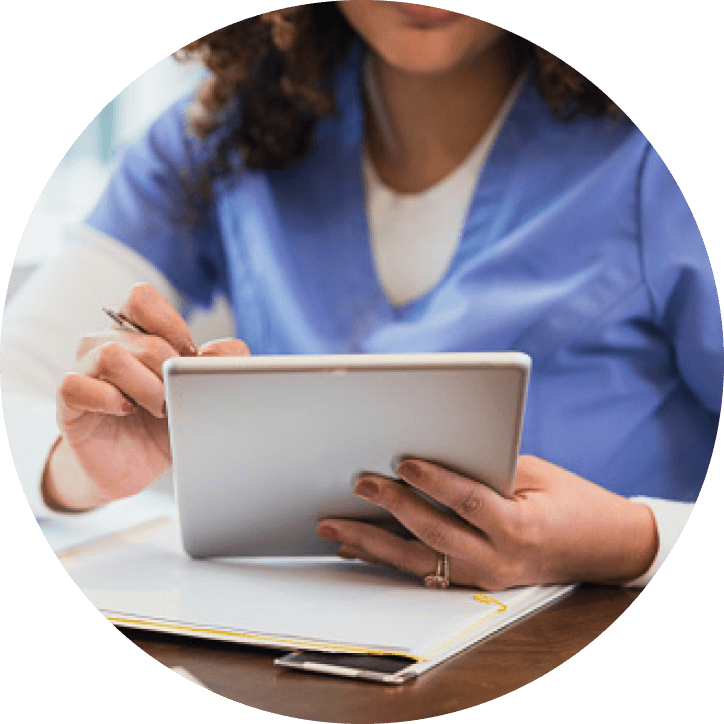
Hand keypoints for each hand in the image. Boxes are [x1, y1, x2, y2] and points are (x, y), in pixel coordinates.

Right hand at [43, 284, 249, 510]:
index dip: (170, 324)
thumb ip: (222, 363)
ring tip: (159, 408)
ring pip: (111, 355)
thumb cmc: (169, 422)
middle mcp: (107, 343)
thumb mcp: (204, 392)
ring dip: (146, 387)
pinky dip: (110, 400)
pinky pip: (77, 385)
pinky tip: (128, 411)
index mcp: (137, 332)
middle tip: (176, 396)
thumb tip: (214, 353)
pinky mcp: (69, 400)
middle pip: (142, 338)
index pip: (141, 298)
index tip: (189, 355)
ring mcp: (84, 370)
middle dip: (170, 370)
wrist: (138, 466)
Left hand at [317, 455, 658, 588]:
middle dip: (390, 509)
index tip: (401, 462)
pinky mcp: (472, 582)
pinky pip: (422, 570)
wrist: (602, 547)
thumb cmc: (570, 501)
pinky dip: (387, 557)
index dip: (433, 482)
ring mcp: (483, 577)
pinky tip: (356, 546)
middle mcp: (498, 560)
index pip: (468, 503)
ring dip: (371, 543)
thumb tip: (430, 453)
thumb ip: (485, 469)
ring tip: (334, 526)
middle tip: (357, 484)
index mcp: (520, 528)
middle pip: (433, 535)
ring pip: (417, 561)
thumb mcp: (536, 474)